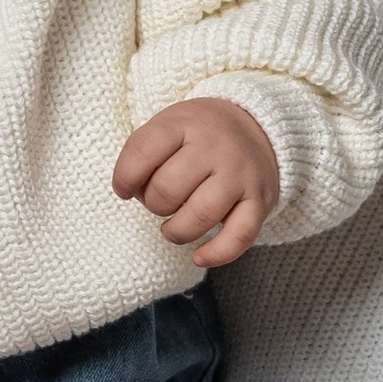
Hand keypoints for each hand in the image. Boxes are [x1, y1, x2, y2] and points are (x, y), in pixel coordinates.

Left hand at [113, 95, 280, 269]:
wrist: (257, 129)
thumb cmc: (199, 136)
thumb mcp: (169, 126)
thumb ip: (144, 153)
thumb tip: (131, 192)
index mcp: (185, 124)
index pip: (142, 151)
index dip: (124, 177)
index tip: (125, 187)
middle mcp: (215, 147)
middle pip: (168, 188)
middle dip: (153, 204)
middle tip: (160, 201)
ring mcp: (239, 175)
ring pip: (200, 215)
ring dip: (176, 231)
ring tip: (172, 228)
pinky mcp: (259, 201)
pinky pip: (239, 236)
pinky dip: (216, 253)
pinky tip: (199, 257)